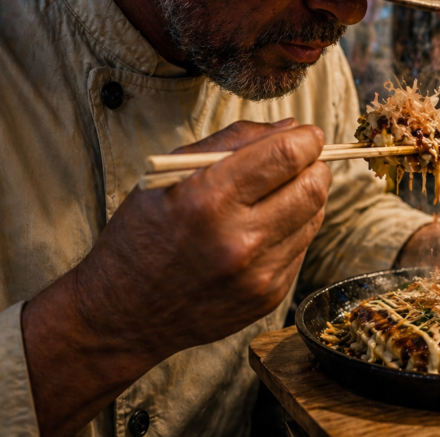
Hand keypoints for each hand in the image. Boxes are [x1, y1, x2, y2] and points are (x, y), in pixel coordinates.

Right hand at [22, 119, 330, 436]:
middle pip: (313, 186)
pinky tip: (264, 228)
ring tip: (277, 194)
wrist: (124, 311)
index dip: (306, 139)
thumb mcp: (173, 171)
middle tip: (301, 161)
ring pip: (315, 216)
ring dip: (305, 197)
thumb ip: (235, 141)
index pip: (286, 155)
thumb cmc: (144, 233)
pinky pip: (301, 248)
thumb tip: (290, 127)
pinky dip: (292, 230)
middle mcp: (238, 240)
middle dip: (315, 165)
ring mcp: (257, 274)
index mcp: (209, 199)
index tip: (306, 135)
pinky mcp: (268, 297)